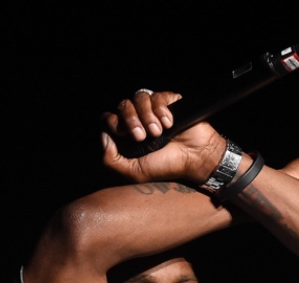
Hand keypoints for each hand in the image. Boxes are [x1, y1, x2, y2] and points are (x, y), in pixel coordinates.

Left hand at [99, 89, 226, 184]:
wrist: (195, 158)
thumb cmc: (166, 167)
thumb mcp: (134, 172)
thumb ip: (111, 160)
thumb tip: (103, 135)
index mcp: (127, 135)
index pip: (109, 118)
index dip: (113, 122)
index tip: (123, 134)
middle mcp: (139, 120)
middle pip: (123, 105)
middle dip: (130, 120)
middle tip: (141, 136)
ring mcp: (154, 110)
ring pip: (139, 98)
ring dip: (146, 115)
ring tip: (158, 132)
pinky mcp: (169, 102)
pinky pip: (158, 96)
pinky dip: (161, 110)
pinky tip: (170, 124)